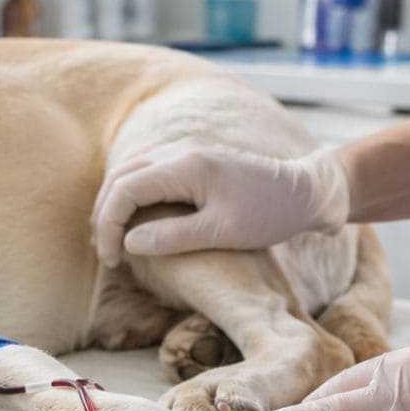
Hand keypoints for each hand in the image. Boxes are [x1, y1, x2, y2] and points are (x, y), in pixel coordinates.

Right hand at [91, 142, 350, 266]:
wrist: (304, 191)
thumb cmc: (269, 213)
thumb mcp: (222, 232)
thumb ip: (173, 236)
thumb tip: (129, 242)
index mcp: (184, 165)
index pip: (124, 190)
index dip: (109, 226)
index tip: (113, 260)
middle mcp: (179, 150)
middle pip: (119, 177)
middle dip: (105, 215)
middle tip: (106, 253)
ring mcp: (185, 150)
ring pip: (130, 171)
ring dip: (115, 204)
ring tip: (112, 239)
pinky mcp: (192, 158)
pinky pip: (147, 171)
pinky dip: (132, 195)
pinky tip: (133, 221)